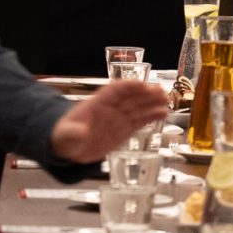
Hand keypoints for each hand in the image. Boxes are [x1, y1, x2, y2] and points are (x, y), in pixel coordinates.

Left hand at [49, 81, 169, 162]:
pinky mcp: (125, 129)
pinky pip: (140, 121)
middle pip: (131, 97)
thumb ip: (72, 133)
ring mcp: (119, 118)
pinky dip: (152, 116)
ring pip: (139, 107)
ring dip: (152, 103)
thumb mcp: (65, 136)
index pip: (114, 91)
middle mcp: (111, 108)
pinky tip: (163, 113)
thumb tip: (80, 132)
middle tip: (161, 91)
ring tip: (167, 101)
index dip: (128, 87)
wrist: (70, 148)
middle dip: (145, 93)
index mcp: (97, 103)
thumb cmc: (65, 137)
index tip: (142, 85)